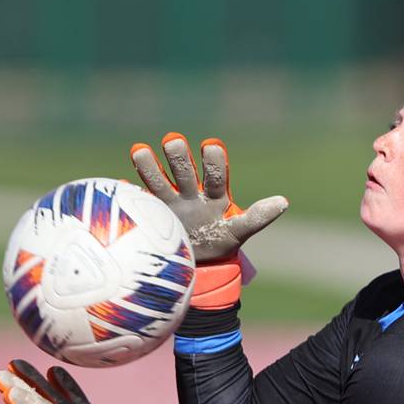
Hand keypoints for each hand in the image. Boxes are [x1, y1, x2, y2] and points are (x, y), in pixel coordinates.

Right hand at [131, 133, 287, 262]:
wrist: (196, 262)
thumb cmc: (220, 241)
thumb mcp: (239, 231)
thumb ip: (257, 216)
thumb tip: (284, 201)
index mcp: (213, 194)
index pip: (214, 173)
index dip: (213, 159)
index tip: (211, 146)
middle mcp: (189, 192)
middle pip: (184, 170)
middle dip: (179, 156)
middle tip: (174, 141)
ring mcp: (167, 203)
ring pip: (157, 181)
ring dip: (148, 166)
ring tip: (139, 150)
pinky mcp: (150, 215)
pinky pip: (138, 202)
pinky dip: (129, 194)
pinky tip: (120, 186)